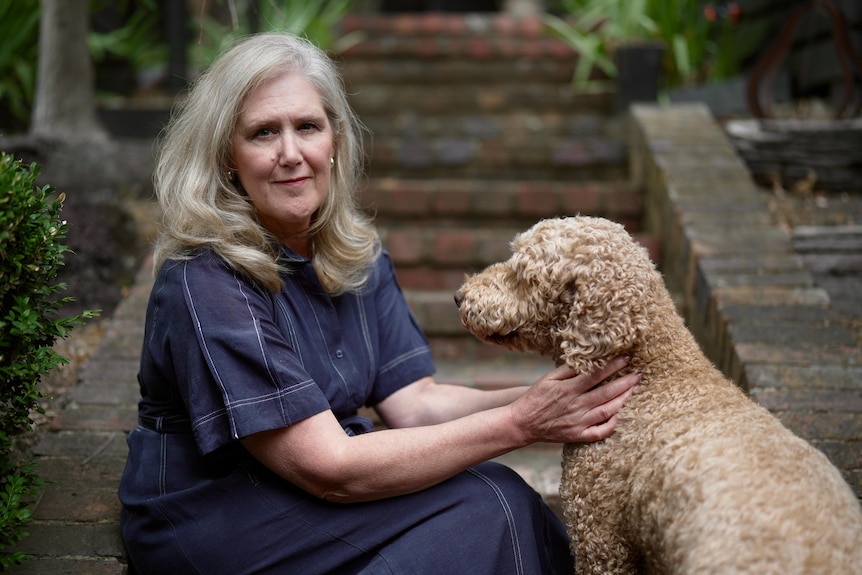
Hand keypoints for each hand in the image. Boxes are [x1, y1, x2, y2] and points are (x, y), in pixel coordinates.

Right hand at [510, 356, 639, 444]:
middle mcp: (576, 406)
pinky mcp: (579, 436)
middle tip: (640, 373)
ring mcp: (579, 422)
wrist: (524, 423)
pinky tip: (621, 414)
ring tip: (635, 389)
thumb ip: (568, 370)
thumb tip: (587, 359)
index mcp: (568, 389)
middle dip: (626, 382)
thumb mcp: (548, 378)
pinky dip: (613, 424)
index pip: (596, 375)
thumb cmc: (537, 397)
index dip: (613, 366)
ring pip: (608, 411)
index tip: (627, 358)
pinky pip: (601, 432)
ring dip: (624, 399)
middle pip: (607, 392)